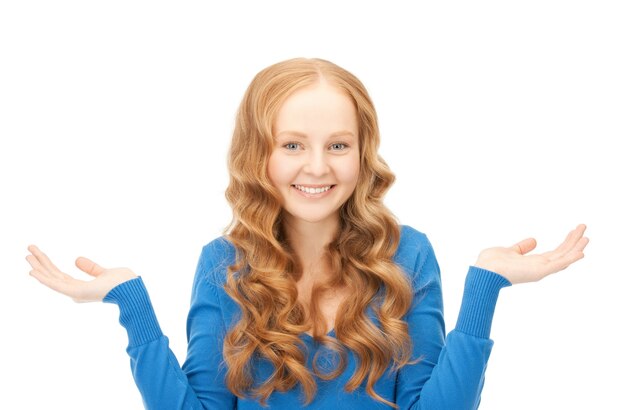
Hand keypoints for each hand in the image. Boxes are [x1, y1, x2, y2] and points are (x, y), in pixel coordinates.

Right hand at [26, 245, 137, 301]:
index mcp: (81, 289)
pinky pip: (56, 284)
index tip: (38, 255)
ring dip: (39, 266)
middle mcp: (75, 292)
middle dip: (40, 262)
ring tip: (27, 255)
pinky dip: (43, 278)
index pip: (60, 275)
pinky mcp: (76, 293)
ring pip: (52, 277)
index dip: (48, 265)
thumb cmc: (123, 283)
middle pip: (53, 275)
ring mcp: (75, 293)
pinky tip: (32, 271)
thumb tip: (76, 259)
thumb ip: (91, 268)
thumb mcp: (104, 272)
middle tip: (28, 249)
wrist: (132, 288)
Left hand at [474, 224, 588, 284]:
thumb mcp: (511, 251)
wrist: (484, 271)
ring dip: (576, 247)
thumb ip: (522, 247)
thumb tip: (534, 240)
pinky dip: (571, 259)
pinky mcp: (539, 271)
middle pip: (562, 253)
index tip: (574, 232)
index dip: (566, 242)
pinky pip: (558, 265)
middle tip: (583, 227)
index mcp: (533, 263)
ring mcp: (540, 270)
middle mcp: (539, 267)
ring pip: (564, 257)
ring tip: (587, 236)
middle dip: (574, 240)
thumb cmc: (492, 263)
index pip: (555, 253)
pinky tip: (581, 252)